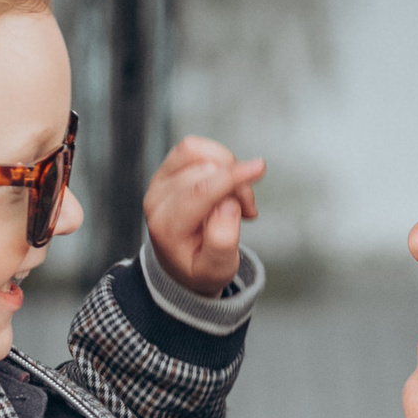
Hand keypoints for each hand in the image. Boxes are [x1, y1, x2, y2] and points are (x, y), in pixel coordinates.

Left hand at [142, 133, 263, 295]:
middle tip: (246, 212)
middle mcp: (157, 198)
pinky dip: (219, 160)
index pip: (200, 191)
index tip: (259, 168)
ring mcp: (160, 180)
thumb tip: (228, 205)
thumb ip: (222, 242)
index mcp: (166, 226)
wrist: (182, 263)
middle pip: (207, 171)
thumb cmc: (201, 267)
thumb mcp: (216, 270)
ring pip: (201, 153)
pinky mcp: (167, 167)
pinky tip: (225, 184)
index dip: (232, 178)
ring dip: (229, 170)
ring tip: (235, 199)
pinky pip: (195, 147)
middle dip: (237, 187)